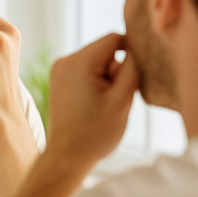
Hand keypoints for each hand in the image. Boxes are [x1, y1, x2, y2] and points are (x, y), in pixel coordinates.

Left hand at [46, 33, 138, 165]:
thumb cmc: (95, 133)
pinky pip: (86, 71)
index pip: (114, 38)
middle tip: (115, 99)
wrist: (66, 158)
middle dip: (116, 70)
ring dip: (107, 79)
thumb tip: (138, 47)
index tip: (134, 79)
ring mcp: (59, 70)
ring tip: (103, 105)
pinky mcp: (60, 81)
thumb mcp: (122, 99)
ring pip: (97, 61)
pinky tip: (95, 106)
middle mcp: (65, 60)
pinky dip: (96, 84)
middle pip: (105, 50)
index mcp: (79, 61)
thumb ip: (133, 68)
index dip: (131, 54)